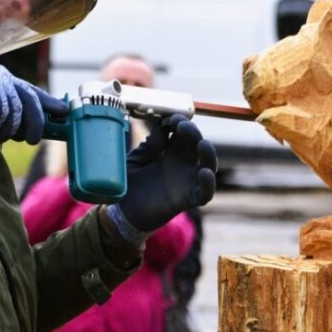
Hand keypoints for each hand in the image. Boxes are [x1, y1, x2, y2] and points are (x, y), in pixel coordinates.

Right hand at [0, 65, 67, 143]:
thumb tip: (30, 132)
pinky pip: (2, 112)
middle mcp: (5, 77)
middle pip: (32, 102)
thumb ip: (9, 118)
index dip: (51, 104)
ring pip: (17, 111)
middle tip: (31, 140)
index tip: (64, 114)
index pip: (35, 93)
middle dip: (35, 124)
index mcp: (7, 81)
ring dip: (6, 130)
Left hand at [114, 114, 216, 233]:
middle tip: (181, 125)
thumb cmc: (128, 185)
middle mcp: (181, 164)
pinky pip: (205, 193)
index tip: (169, 118)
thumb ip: (149, 146)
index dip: (178, 123)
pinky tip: (204, 173)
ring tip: (202, 144)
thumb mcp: (135, 160)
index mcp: (168, 152)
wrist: (122, 213)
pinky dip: (209, 184)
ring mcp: (186, 181)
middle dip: (191, 131)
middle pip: (195, 143)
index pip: (180, 133)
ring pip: (207, 164)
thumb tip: (160, 128)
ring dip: (208, 153)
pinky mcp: (187, 199)